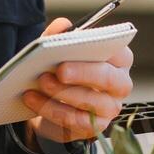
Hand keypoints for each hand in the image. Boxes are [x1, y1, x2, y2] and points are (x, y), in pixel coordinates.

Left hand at [21, 17, 133, 149]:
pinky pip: (74, 120)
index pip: (119, 53)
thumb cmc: (64, 71)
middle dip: (82, 73)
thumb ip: (61, 35)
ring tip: (40, 82)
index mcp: (119, 60)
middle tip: (59, 70)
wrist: (53, 105)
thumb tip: (62, 25)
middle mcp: (120, 84)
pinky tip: (32, 99)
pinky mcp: (95, 127)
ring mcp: (110, 108)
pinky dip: (50, 109)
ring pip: (90, 102)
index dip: (101, 50)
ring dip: (62, 92)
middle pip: (108, 78)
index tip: (79, 45)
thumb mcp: (59, 50)